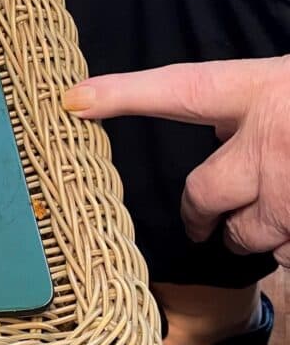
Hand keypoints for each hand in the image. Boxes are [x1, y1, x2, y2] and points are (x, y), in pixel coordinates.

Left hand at [63, 56, 289, 266]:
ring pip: (245, 233)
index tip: (75, 100)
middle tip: (201, 225)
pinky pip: (284, 253)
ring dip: (250, 233)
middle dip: (199, 214)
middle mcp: (269, 140)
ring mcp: (289, 189)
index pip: (180, 90)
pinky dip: (287, 248)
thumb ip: (252, 102)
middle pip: (203, 192)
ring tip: (270, 220)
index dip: (124, 96)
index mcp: (263, 91)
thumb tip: (218, 125)